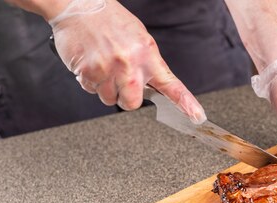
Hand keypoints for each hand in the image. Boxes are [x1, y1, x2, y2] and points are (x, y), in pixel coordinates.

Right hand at [50, 0, 205, 121]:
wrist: (80, 5)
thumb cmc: (110, 22)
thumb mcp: (138, 39)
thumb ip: (147, 64)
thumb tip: (153, 88)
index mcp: (147, 54)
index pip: (171, 84)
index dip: (186, 103)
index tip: (197, 116)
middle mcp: (130, 64)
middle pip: (132, 103)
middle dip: (125, 97)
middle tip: (119, 80)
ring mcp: (109, 69)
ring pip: (110, 99)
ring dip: (105, 88)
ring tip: (103, 64)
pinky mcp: (88, 72)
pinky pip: (91, 90)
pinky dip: (89, 81)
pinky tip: (91, 62)